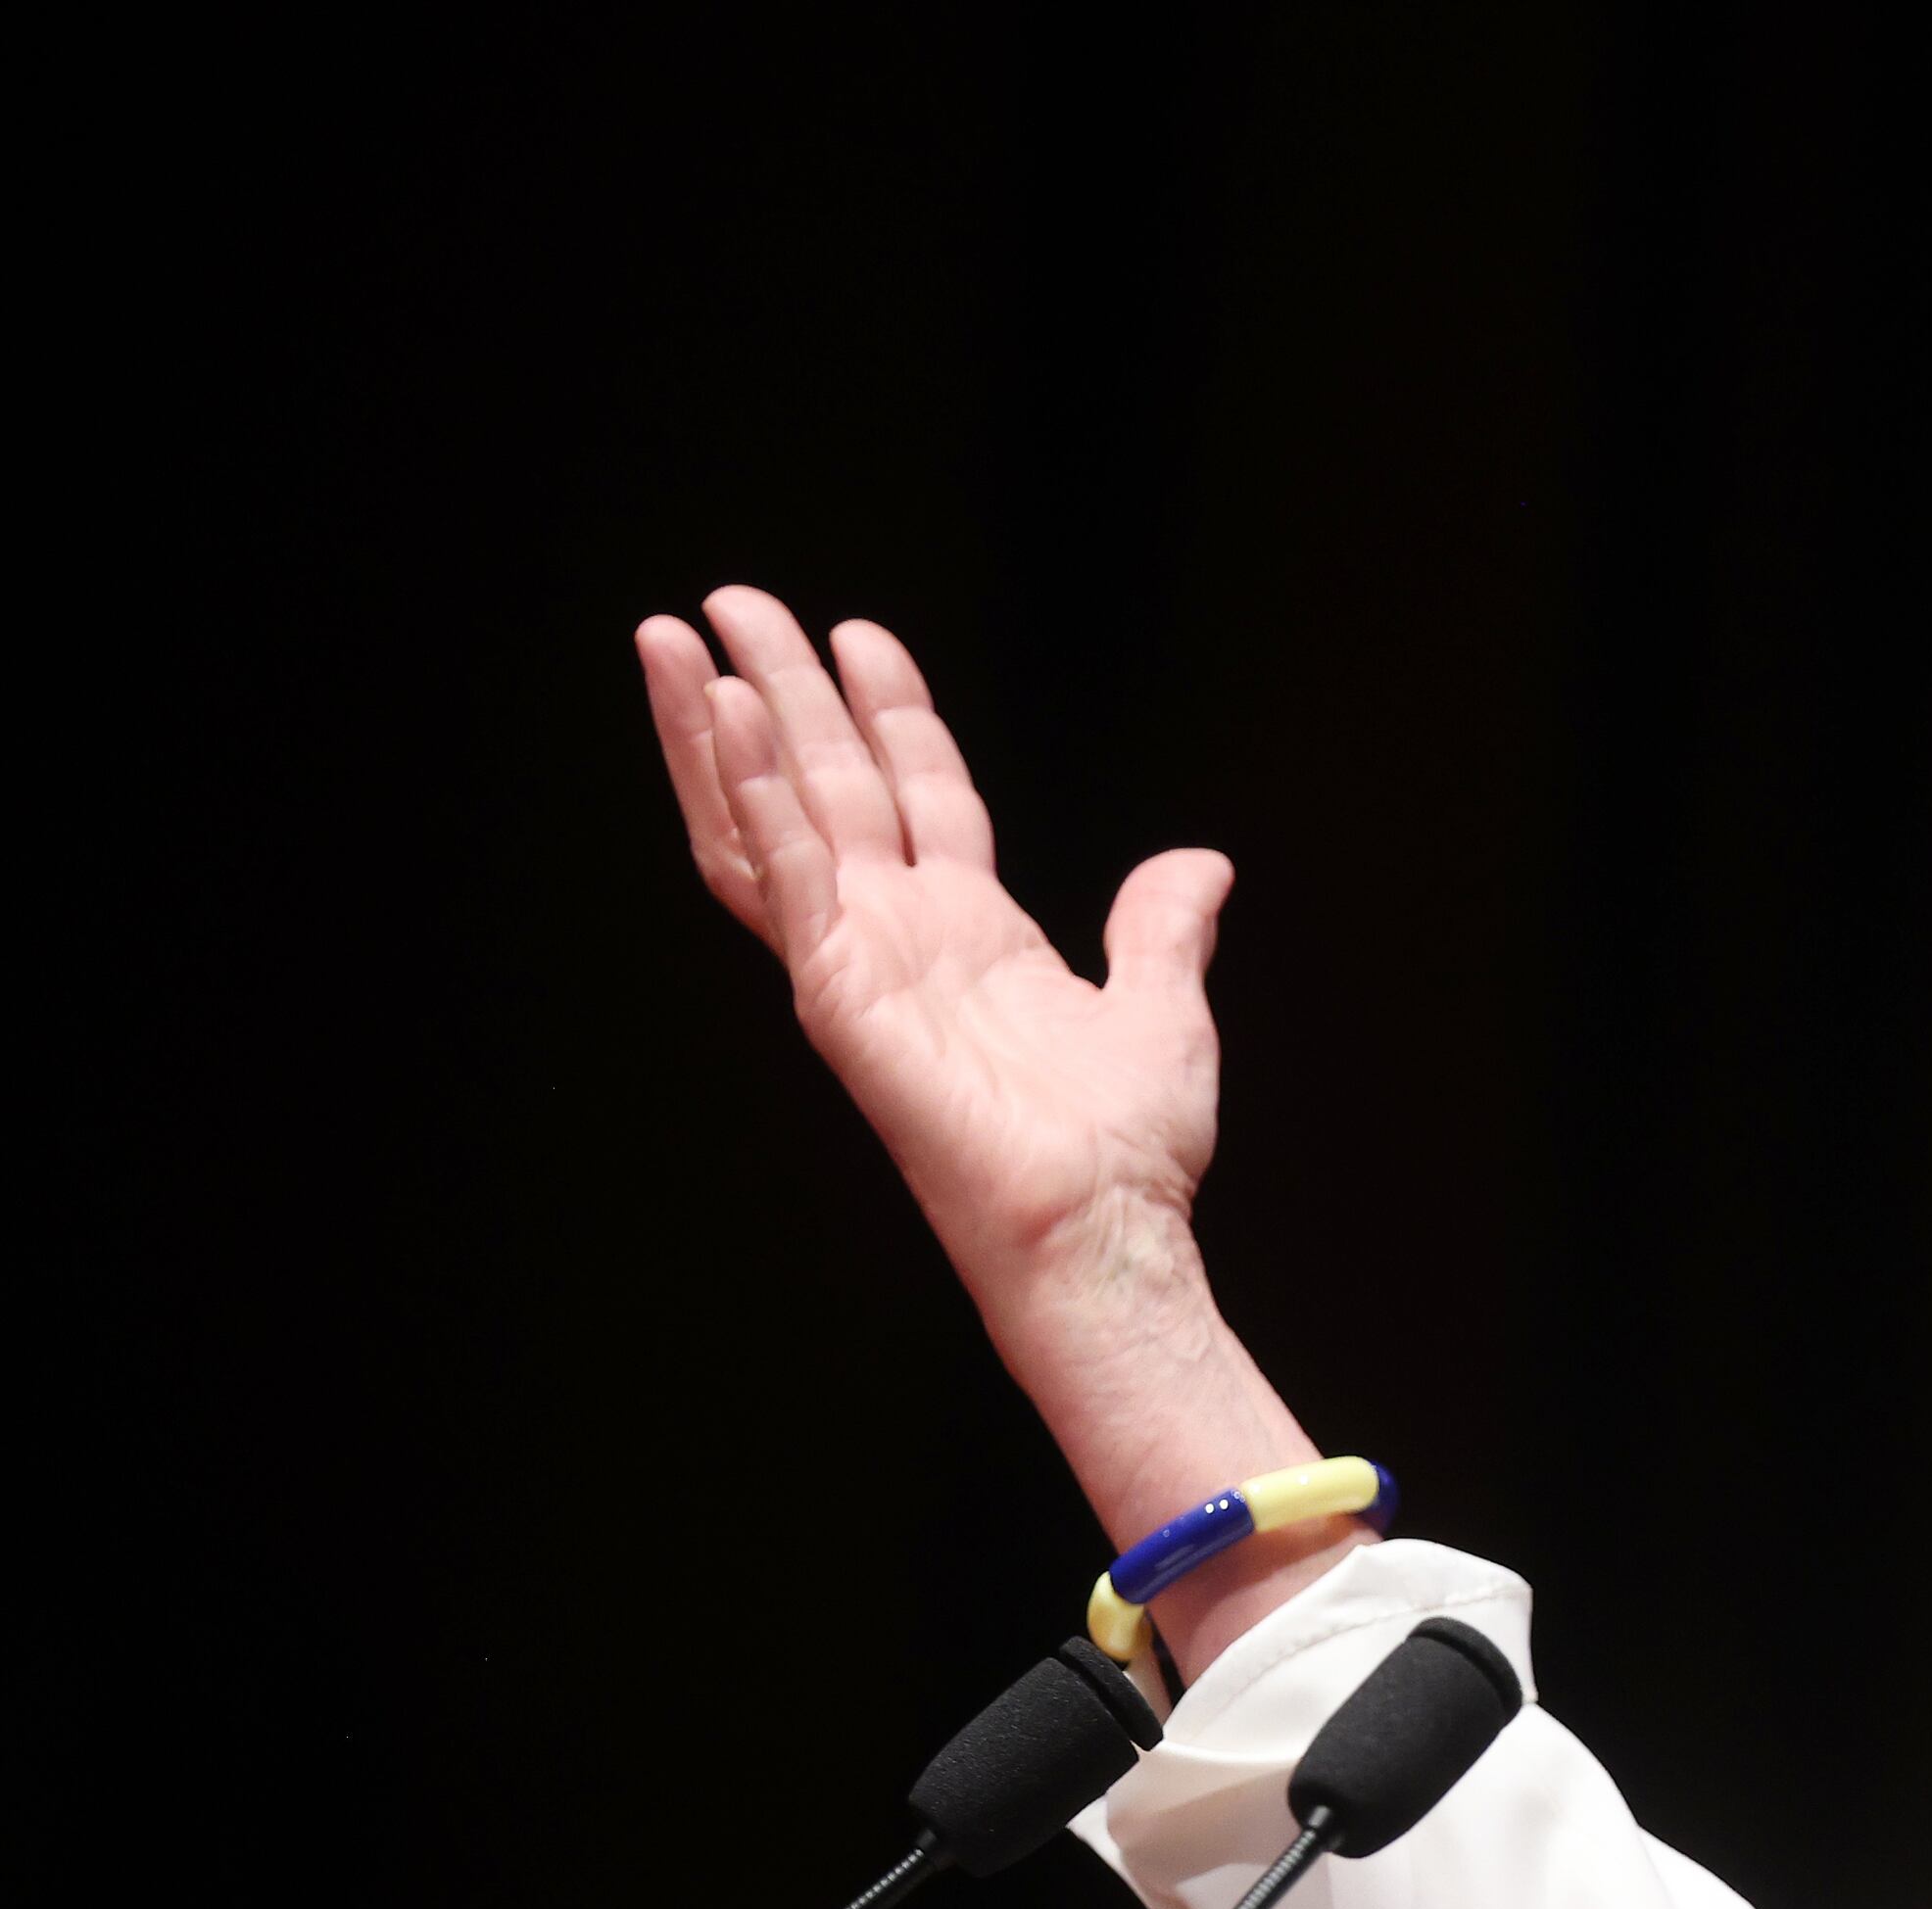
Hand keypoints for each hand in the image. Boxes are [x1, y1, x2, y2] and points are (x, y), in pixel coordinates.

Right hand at [639, 589, 1340, 1644]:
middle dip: (783, 690)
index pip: (916, 792)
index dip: (889, 712)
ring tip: (675, 636)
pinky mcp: (835, 994)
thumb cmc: (1131, 1150)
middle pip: (827, 783)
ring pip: (772, 819)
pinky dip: (747, 795)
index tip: (861, 636)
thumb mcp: (1164, 1008)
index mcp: (971, 932)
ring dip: (720, 727)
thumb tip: (1200, 865)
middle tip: (736, 600)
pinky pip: (781, 877)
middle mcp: (902, 937)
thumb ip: (1162, 927)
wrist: (1107, 1228)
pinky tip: (718, 717)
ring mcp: (859, 962)